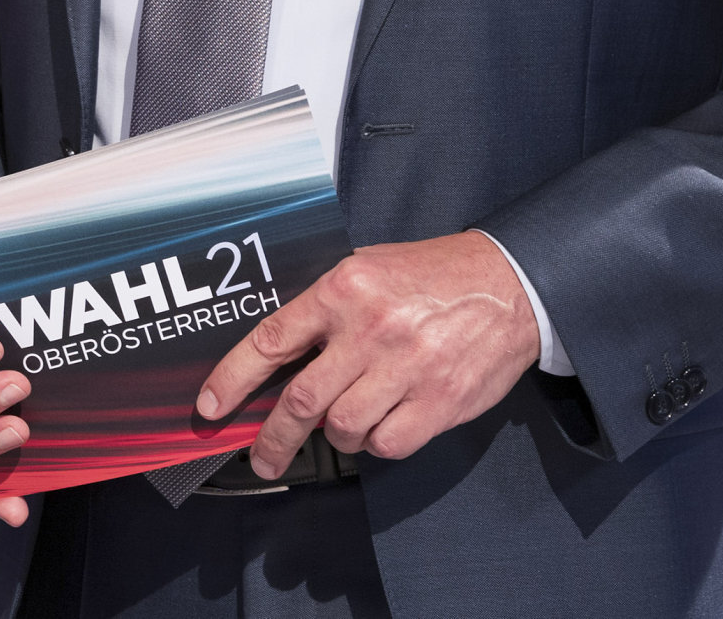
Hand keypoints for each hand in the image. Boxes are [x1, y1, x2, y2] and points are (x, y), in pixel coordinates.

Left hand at [195, 230, 541, 477]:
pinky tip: (383, 422)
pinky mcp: (440, 402)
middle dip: (272, 438)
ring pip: (343, 428)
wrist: (509, 286)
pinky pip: (387, 444)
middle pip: (302, 401)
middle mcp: (372, 330)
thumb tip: (275, 348)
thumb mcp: (368, 266)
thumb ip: (323, 304)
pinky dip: (377, 442)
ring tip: (345, 420)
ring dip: (335, 435)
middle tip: (262, 456)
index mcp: (345, 290)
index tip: (213, 405)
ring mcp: (407, 369)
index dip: (234, 378)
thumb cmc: (433, 276)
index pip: (272, 340)